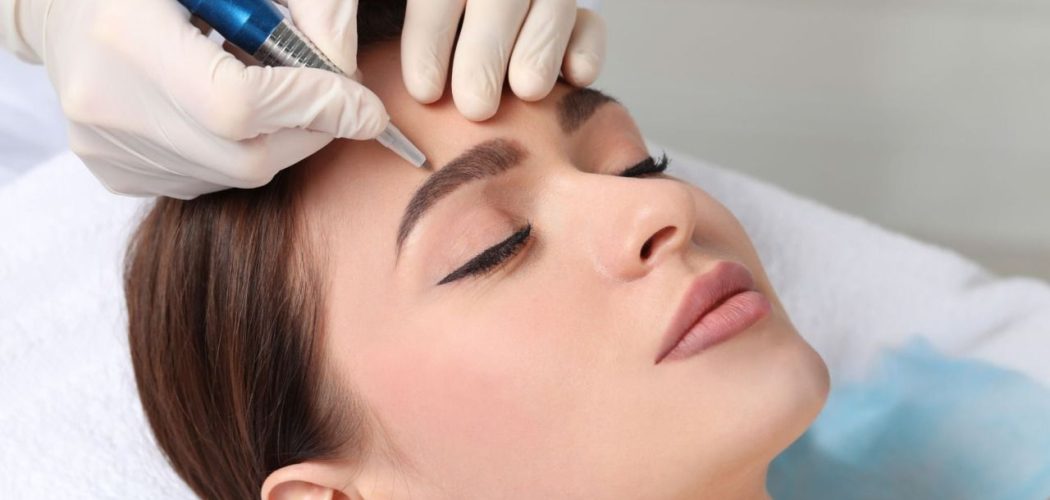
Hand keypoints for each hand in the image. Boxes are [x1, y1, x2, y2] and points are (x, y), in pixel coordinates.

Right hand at [1, 0, 388, 198]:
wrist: (64, 4)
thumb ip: (299, 6)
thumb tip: (346, 70)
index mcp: (125, 36)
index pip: (240, 105)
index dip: (313, 108)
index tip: (362, 105)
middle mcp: (106, 103)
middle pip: (244, 157)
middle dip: (310, 134)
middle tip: (337, 103)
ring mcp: (104, 146)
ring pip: (230, 176)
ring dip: (277, 143)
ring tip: (279, 95)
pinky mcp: (112, 169)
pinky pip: (203, 181)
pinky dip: (237, 153)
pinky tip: (232, 114)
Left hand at [402, 0, 606, 120]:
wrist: (469, 26)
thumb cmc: (431, 36)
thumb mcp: (401, 20)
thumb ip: (386, 29)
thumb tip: (371, 85)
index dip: (431, 40)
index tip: (425, 91)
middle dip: (488, 54)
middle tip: (477, 107)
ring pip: (554, 4)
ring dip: (540, 49)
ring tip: (526, 91)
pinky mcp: (581, 12)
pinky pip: (591, 25)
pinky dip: (587, 49)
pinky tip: (577, 77)